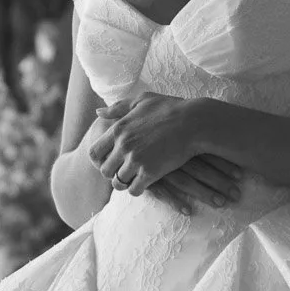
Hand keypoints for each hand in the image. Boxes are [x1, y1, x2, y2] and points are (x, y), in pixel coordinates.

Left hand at [88, 97, 242, 206]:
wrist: (195, 122)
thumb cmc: (170, 108)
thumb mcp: (142, 100)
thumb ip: (118, 107)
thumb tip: (98, 112)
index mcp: (118, 129)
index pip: (94, 152)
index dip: (99, 160)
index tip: (110, 161)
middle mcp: (123, 146)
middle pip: (105, 171)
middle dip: (113, 173)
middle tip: (124, 171)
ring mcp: (136, 160)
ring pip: (118, 183)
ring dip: (125, 182)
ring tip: (134, 178)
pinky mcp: (151, 173)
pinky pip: (134, 190)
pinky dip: (137, 189)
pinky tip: (145, 183)